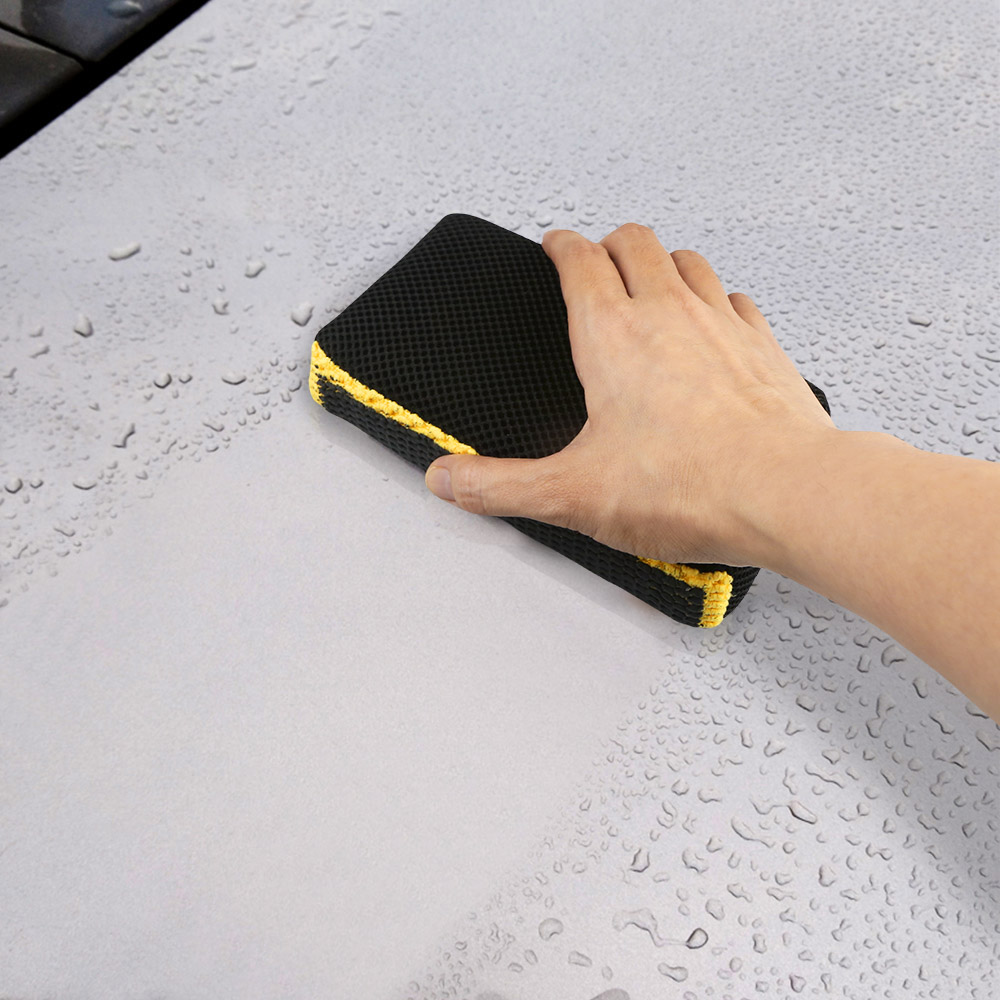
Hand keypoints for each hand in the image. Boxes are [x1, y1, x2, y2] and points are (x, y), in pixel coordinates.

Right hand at [425, 222, 838, 567]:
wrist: (787, 492)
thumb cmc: (690, 486)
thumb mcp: (571, 493)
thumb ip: (501, 485)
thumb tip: (450, 479)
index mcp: (611, 334)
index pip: (579, 261)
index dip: (560, 246)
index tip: (553, 245)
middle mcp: (667, 313)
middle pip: (635, 241)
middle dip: (610, 242)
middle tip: (597, 255)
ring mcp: (721, 323)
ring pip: (688, 260)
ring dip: (664, 261)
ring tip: (652, 278)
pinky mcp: (763, 346)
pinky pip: (735, 300)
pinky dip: (717, 299)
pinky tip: (715, 320)